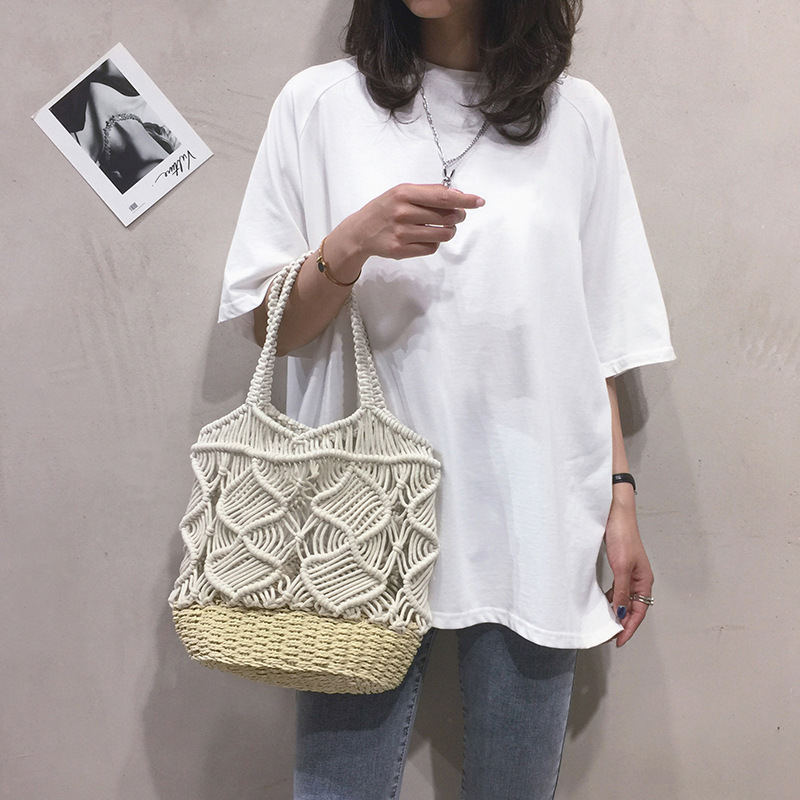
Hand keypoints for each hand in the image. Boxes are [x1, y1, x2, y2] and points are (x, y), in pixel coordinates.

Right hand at [325, 183, 484, 271]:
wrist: (360, 231)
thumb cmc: (384, 209)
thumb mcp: (401, 192)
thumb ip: (428, 192)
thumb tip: (458, 196)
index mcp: (404, 193)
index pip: (442, 197)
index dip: (464, 200)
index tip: (478, 202)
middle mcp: (403, 212)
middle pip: (447, 217)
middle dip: (458, 216)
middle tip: (457, 216)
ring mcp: (402, 233)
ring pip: (442, 235)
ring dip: (449, 231)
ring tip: (443, 227)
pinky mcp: (401, 250)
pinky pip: (432, 248)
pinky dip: (434, 243)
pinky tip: (425, 238)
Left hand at [604, 491, 653, 647]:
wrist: (616, 514)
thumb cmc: (622, 536)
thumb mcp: (621, 567)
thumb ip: (621, 591)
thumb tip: (620, 612)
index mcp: (644, 580)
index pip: (639, 611)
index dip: (629, 627)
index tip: (619, 641)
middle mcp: (640, 578)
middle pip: (633, 607)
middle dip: (623, 622)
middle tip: (611, 635)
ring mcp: (630, 572)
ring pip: (625, 598)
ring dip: (617, 610)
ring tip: (606, 622)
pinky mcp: (621, 566)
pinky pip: (618, 588)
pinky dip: (612, 597)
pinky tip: (604, 601)